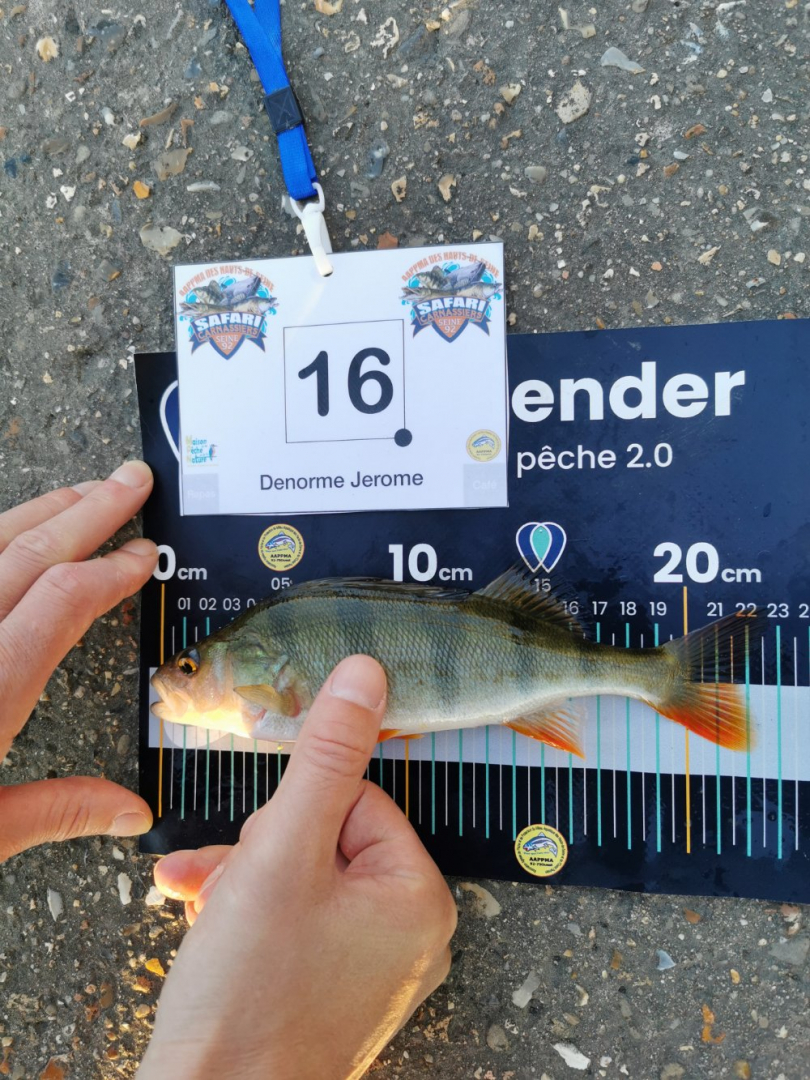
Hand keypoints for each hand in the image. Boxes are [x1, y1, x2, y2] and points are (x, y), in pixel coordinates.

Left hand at [0, 461, 157, 861]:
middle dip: (89, 510)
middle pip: (26, 554)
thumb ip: (58, 810)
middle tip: (129, 481)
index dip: (111, 569)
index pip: (63, 601)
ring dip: (38, 513)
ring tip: (80, 494)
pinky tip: (2, 532)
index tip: (143, 555)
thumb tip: (126, 811)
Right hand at [141, 656, 456, 1079]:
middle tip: (229, 883)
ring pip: (302, 880)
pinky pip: (296, 925)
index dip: (293, 816)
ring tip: (204, 902)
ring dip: (242, 879)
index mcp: (419, 898)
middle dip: (260, 851)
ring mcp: (371, 970)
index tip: (261, 849)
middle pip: (326, 839)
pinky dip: (249, 916)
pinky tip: (207, 923)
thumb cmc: (249, 995)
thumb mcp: (282, 850)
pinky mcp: (332, 992)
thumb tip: (365, 676)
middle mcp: (409, 936)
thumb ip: (325, 756)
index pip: (357, 800)